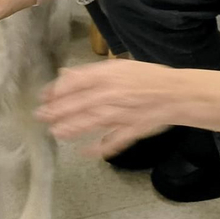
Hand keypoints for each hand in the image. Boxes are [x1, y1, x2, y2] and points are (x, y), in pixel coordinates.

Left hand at [37, 63, 219, 158]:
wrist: (178, 92)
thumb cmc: (148, 77)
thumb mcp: (119, 66)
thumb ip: (92, 73)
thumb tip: (66, 75)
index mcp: (110, 74)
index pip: (76, 82)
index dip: (57, 90)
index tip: (43, 97)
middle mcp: (113, 93)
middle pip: (80, 103)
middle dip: (57, 111)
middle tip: (41, 117)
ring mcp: (123, 113)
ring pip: (92, 122)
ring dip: (72, 128)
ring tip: (56, 133)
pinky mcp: (132, 130)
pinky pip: (113, 141)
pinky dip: (99, 148)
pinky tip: (85, 152)